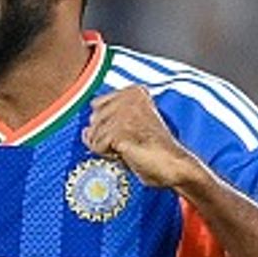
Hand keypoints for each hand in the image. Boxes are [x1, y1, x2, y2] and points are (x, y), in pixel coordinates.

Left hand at [82, 86, 205, 187]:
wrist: (173, 165)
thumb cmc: (152, 150)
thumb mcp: (127, 128)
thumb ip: (105, 122)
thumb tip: (84, 131)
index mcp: (133, 91)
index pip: (96, 106)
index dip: (107, 125)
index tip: (128, 132)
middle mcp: (129, 96)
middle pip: (92, 120)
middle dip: (104, 136)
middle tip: (129, 142)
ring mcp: (125, 112)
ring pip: (92, 134)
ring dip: (107, 147)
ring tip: (129, 148)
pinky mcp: (120, 130)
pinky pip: (96, 146)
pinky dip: (108, 155)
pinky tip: (127, 153)